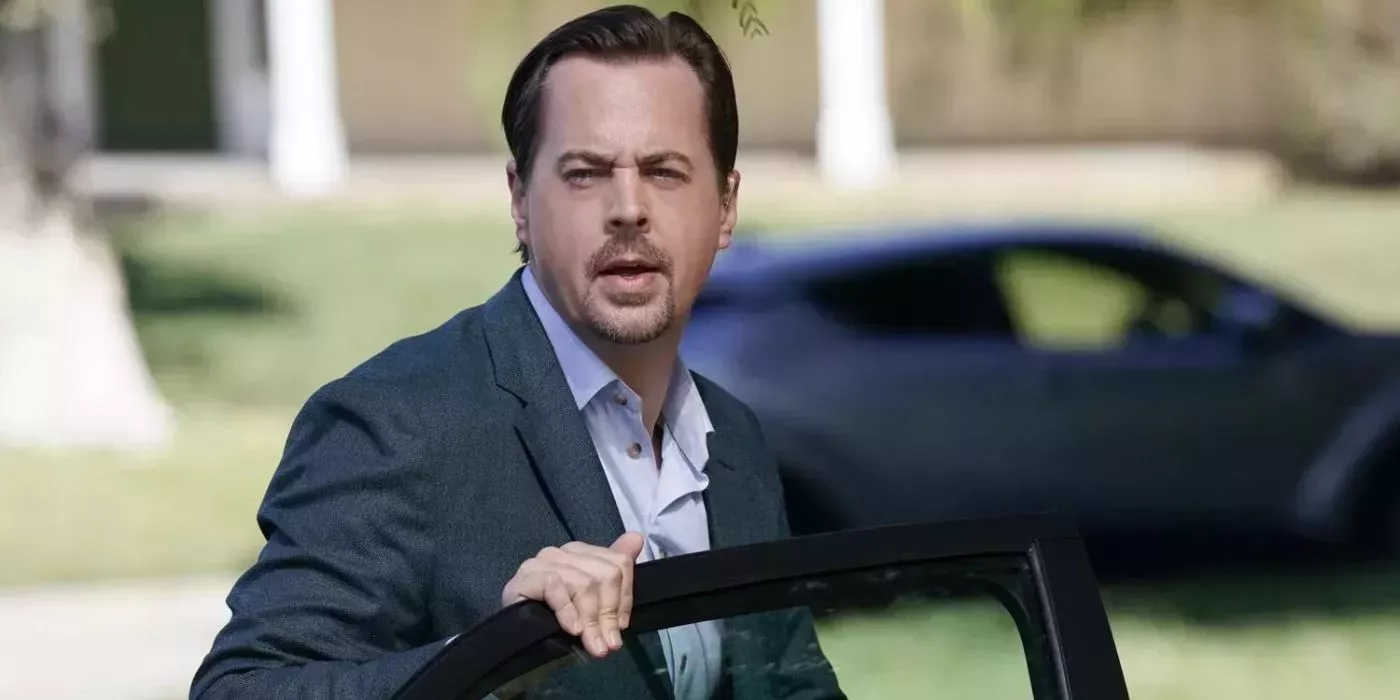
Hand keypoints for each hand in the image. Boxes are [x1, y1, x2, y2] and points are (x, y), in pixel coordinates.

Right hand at [501, 532, 645, 658]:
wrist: (513, 638)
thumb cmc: (553, 620)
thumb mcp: (591, 603)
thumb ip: (615, 572)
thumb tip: (637, 538)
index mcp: (581, 553)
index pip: (619, 563)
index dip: (625, 597)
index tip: (621, 627)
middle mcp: (563, 552)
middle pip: (605, 574)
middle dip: (609, 613)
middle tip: (608, 644)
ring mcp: (542, 562)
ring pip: (584, 583)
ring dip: (592, 620)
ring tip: (594, 646)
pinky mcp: (526, 576)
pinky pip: (556, 586)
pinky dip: (568, 611)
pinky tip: (573, 630)